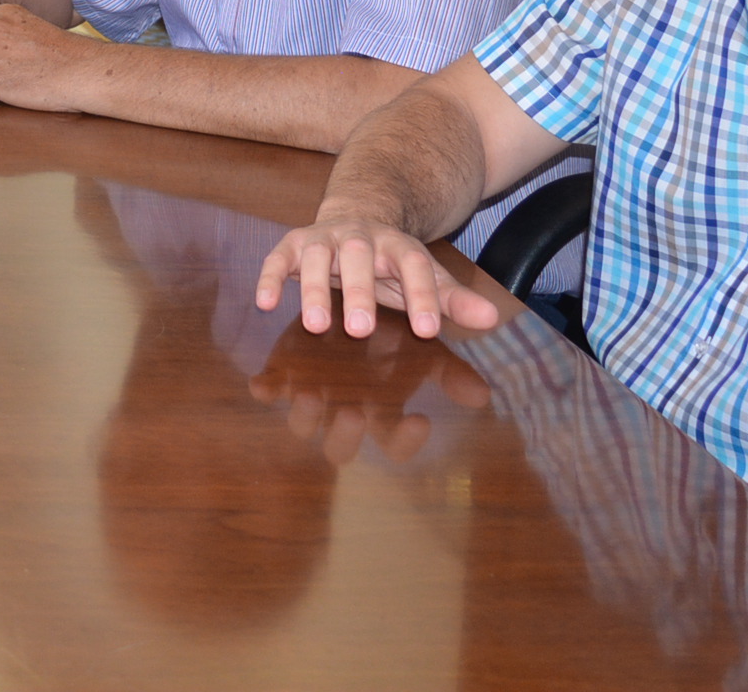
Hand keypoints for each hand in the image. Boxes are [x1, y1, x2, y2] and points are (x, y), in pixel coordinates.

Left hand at [249, 313, 491, 464]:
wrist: (353, 300)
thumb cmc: (392, 333)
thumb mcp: (423, 346)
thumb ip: (451, 369)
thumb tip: (484, 393)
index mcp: (380, 411)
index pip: (395, 442)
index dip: (405, 440)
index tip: (422, 419)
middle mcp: (344, 410)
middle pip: (340, 448)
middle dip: (342, 436)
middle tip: (353, 412)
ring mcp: (312, 395)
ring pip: (302, 424)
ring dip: (302, 416)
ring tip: (308, 393)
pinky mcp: (284, 371)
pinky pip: (268, 389)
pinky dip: (265, 388)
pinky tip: (263, 383)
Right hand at [254, 213, 503, 340]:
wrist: (356, 218)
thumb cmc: (391, 263)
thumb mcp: (423, 277)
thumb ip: (451, 299)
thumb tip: (492, 320)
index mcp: (398, 247)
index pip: (414, 267)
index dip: (422, 296)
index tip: (427, 331)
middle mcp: (360, 239)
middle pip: (360, 258)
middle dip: (360, 292)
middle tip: (361, 331)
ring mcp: (324, 238)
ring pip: (317, 256)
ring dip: (314, 289)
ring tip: (316, 325)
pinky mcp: (294, 245)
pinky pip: (278, 258)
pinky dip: (269, 277)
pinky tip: (265, 304)